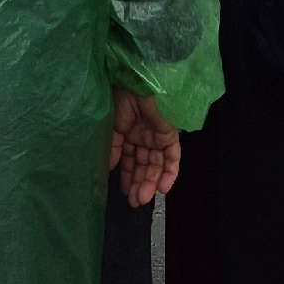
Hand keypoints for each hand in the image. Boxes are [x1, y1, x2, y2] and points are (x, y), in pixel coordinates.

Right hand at [108, 89, 180, 206]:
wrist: (139, 82)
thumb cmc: (123, 97)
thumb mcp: (112, 126)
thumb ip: (113, 147)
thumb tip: (110, 167)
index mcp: (129, 132)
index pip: (129, 160)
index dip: (127, 176)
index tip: (123, 191)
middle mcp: (144, 136)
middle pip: (143, 165)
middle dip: (138, 183)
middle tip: (134, 201)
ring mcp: (157, 136)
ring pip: (156, 164)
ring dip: (150, 182)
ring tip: (142, 198)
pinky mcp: (169, 134)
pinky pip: (173, 156)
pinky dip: (170, 173)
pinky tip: (162, 188)